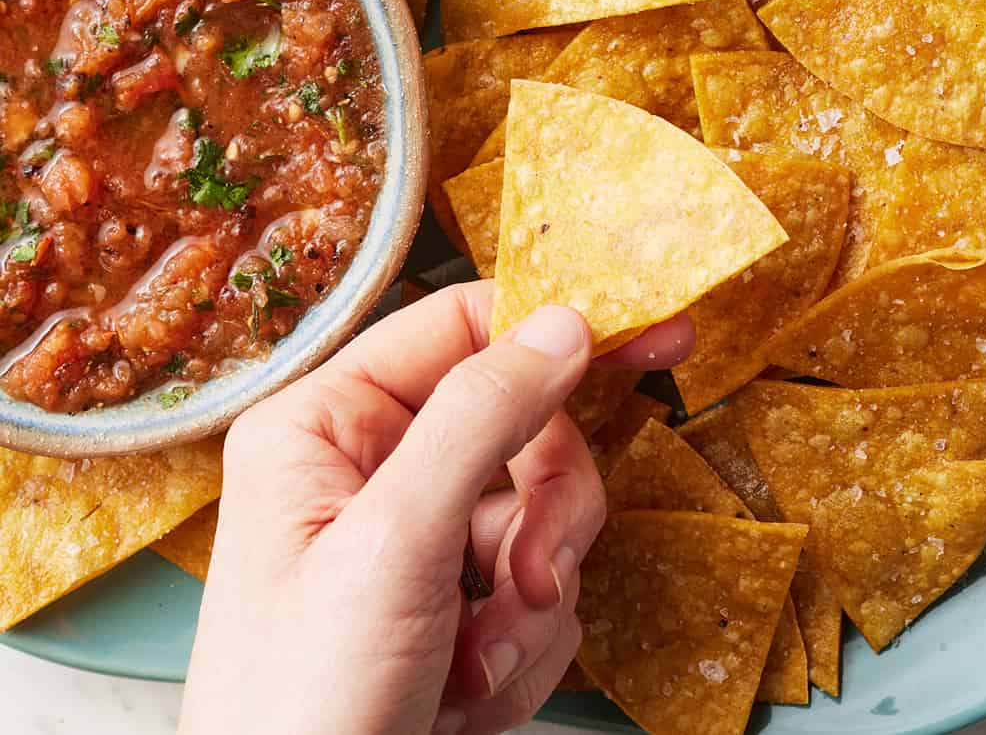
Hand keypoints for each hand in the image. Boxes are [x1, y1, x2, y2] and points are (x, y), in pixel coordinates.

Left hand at [178, 282, 692, 734]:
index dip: (553, 332)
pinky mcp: (440, 612)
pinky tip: (463, 701)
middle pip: (517, 430)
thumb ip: (480, 420)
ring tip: (475, 669)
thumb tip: (560, 325)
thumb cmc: (301, 708)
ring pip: (534, 519)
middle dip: (542, 516)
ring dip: (529, 603)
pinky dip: (519, 652)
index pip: (458, 329)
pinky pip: (529, 594)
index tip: (650, 340)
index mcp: (322, 425)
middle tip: (535, 576)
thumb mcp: (393, 548)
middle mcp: (362, 472)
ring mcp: (406, 546)